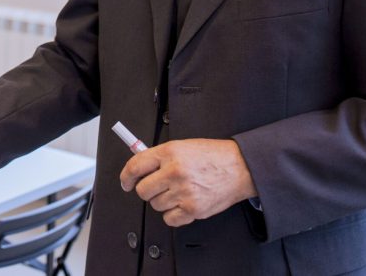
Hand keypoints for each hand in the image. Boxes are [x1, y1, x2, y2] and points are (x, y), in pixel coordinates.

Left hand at [119, 138, 256, 226]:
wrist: (240, 167)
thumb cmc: (213, 155)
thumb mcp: (183, 146)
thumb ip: (160, 156)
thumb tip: (140, 167)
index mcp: (169, 152)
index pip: (135, 166)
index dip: (126, 176)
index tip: (126, 182)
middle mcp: (174, 172)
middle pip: (143, 190)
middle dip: (147, 190)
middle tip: (157, 186)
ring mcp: (183, 192)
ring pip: (156, 205)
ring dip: (162, 201)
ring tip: (177, 191)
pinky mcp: (193, 209)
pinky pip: (169, 219)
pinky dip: (173, 214)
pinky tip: (182, 203)